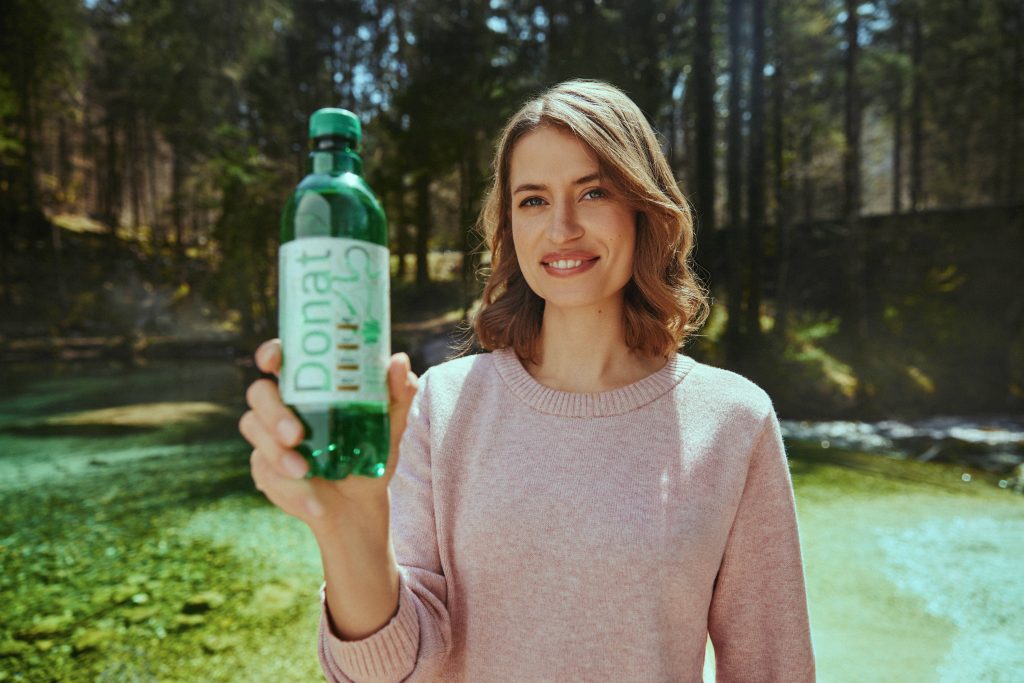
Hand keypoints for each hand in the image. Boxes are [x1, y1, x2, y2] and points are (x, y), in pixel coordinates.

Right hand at [239, 339, 418, 529]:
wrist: (360, 503)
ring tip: (304, 471)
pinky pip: (264, 471)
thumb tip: (399, 361)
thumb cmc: (372, 451)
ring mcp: (269, 437)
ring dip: (277, 454)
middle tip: (295, 435)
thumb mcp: (391, 424)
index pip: (281, 358)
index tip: (274, 359)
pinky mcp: (265, 469)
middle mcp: (283, 405)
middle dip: (273, 412)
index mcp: (309, 386)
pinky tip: (312, 500)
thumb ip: (398, 392)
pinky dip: (291, 488)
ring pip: (254, 430)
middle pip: (259, 393)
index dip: (271, 354)